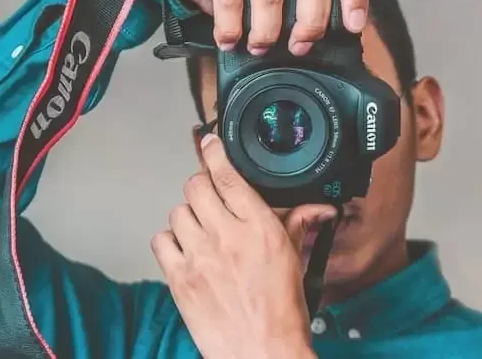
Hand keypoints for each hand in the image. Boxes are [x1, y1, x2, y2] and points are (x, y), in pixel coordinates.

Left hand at [151, 133, 335, 358]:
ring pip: (178, 211)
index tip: (209, 142)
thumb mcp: (294, 259)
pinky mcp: (179, 278)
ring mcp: (199, 256)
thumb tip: (320, 208)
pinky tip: (186, 250)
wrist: (261, 352)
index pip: (228, 175)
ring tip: (202, 230)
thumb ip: (299, 223)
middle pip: (196, 186)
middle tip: (210, 197)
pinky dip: (170, 241)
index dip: (214, 152)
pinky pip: (161, 240)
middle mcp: (227, 236)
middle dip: (202, 186)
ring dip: (189, 216)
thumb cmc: (280, 311)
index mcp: (259, 227)